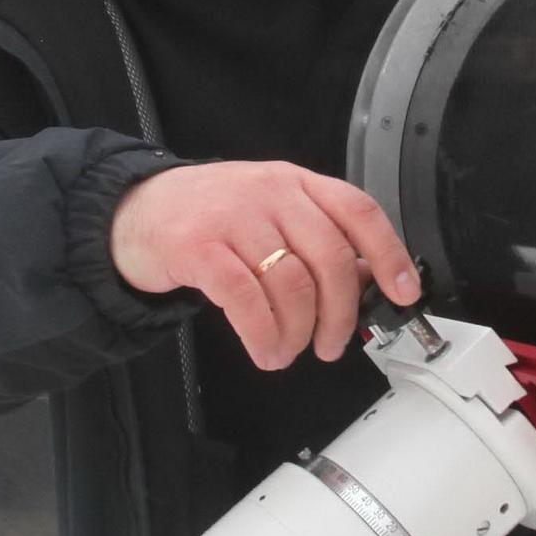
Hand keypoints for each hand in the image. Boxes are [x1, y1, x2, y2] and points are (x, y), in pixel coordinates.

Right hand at [109, 163, 421, 369]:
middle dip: (340, 315)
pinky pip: (246, 298)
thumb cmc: (209, 218)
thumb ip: (316, 238)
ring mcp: (234, 216)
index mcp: (297, 183)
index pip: (359, 212)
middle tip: (331, 344)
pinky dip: (263, 334)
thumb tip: (368, 281)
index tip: (404, 293)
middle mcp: (271, 192)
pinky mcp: (198, 246)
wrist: (132, 212)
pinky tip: (265, 350)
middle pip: (331, 258)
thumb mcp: (270, 213)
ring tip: (287, 351)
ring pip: (293, 284)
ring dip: (298, 333)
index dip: (389, 255)